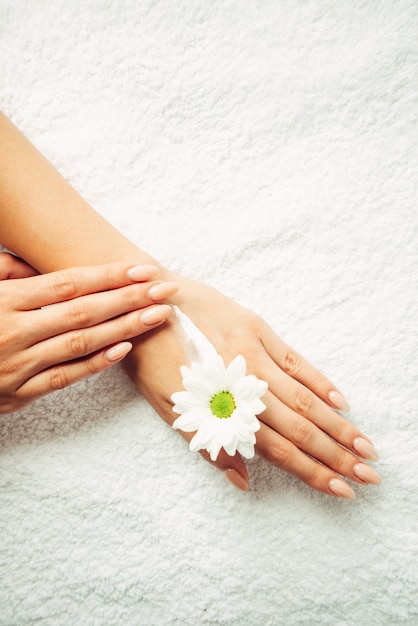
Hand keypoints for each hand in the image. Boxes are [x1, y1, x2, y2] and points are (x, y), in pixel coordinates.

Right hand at [0, 253, 176, 412]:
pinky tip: (124, 349)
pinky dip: (96, 363)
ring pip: (81, 344)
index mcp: (3, 302)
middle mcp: (14, 332)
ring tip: (156, 315)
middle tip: (165, 288)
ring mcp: (18, 366)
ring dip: (124, 328)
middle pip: (84, 312)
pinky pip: (65, 377)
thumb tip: (26, 259)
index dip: (108, 276)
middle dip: (129, 298)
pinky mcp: (18, 393)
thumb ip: (3, 273)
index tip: (142, 269)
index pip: (67, 284)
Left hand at [124, 274, 380, 497]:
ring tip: (365, 447)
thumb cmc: (151, 362)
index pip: (277, 449)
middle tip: (367, 476)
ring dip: (337, 424)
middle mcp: (243, 383)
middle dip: (336, 455)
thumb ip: (208, 446)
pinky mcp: (255, 327)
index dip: (311, 471)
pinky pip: (295, 358)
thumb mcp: (169, 412)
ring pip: (304, 397)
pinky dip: (320, 381)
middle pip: (299, 427)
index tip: (340, 489)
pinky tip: (341, 401)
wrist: (142, 306)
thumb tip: (243, 482)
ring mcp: (254, 354)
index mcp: (222, 408)